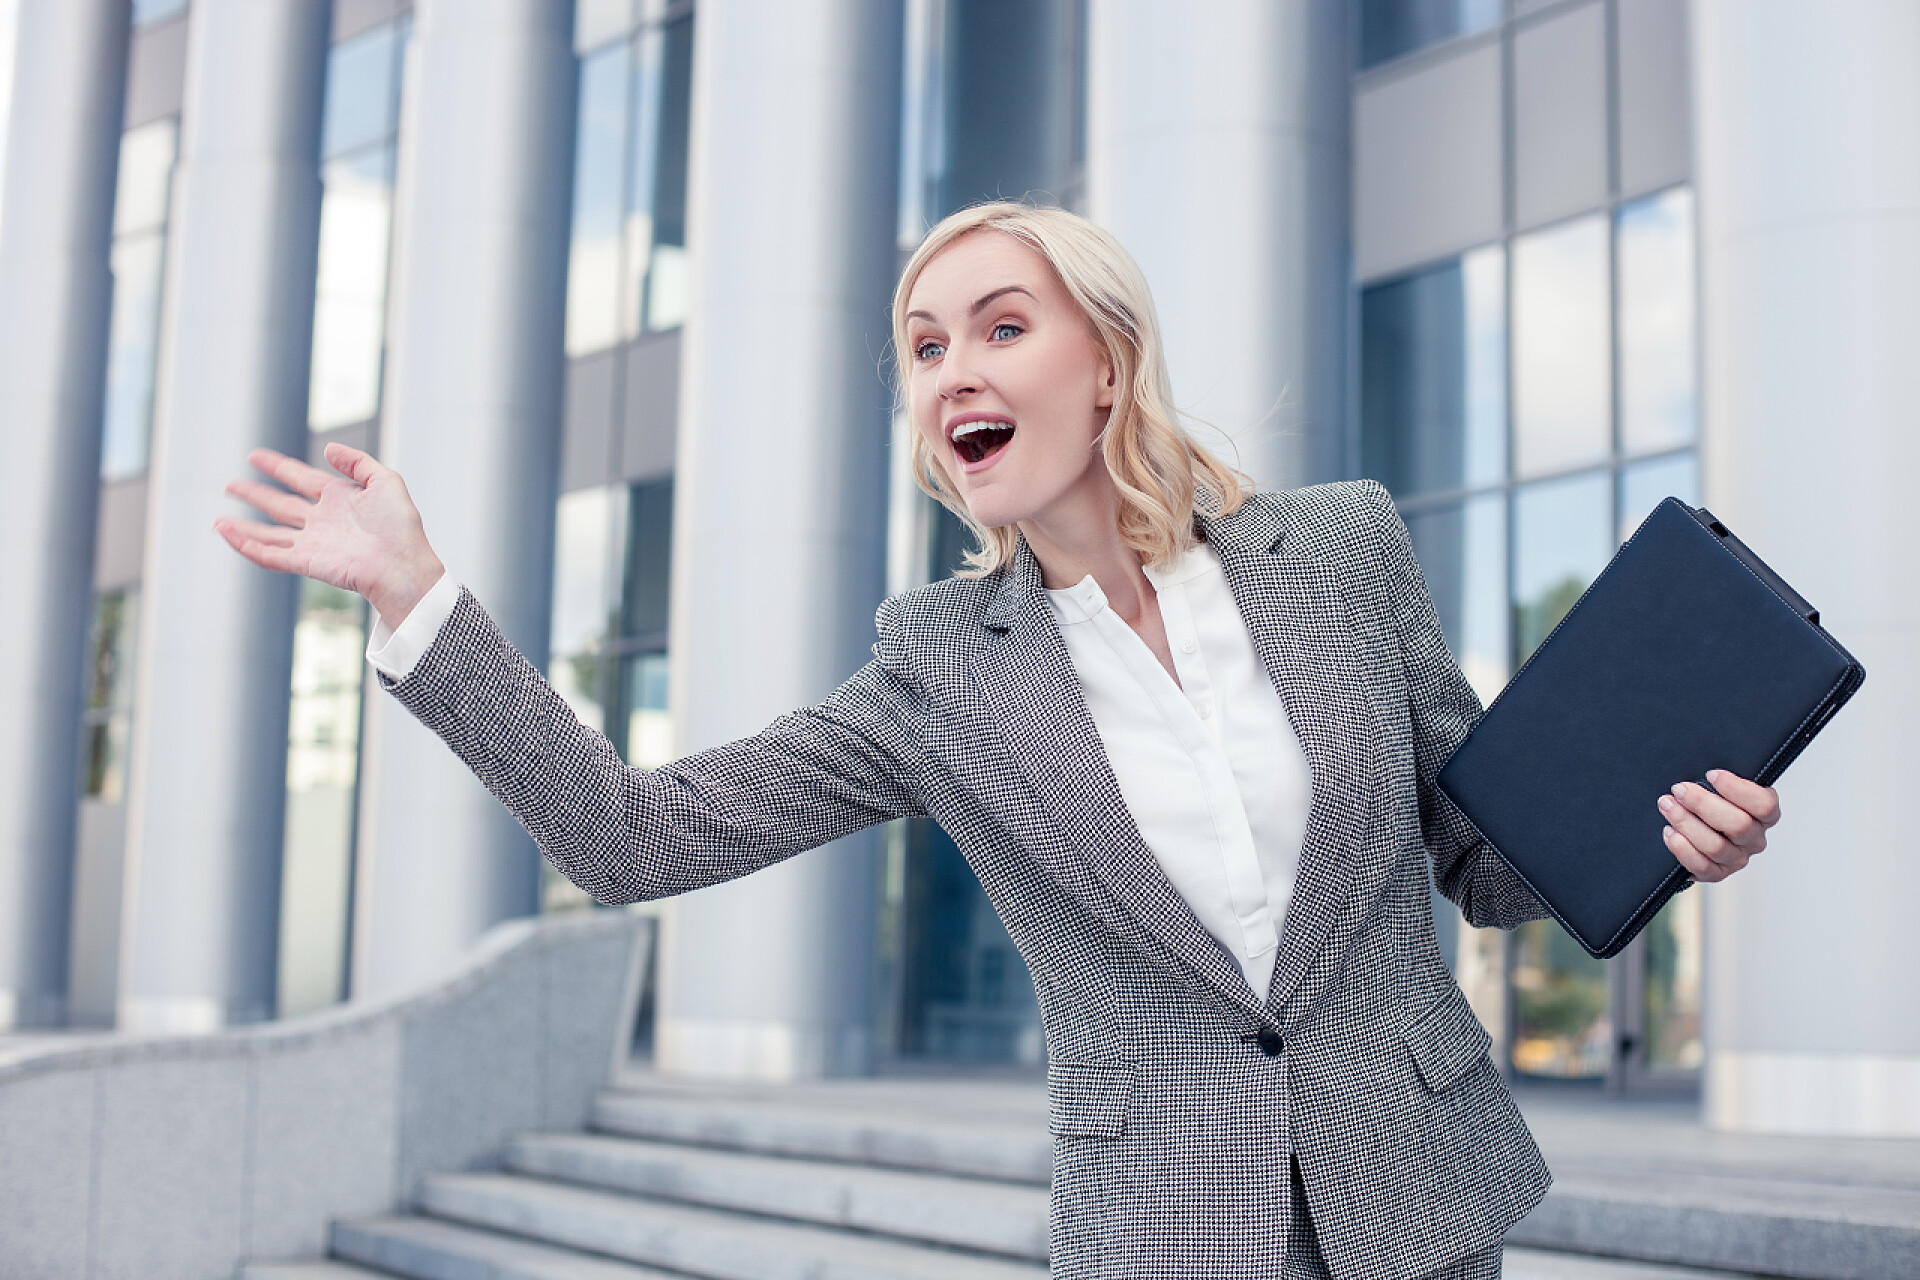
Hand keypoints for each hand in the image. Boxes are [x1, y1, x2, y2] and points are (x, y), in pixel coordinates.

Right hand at [214, 442, 444, 628]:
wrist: (402, 564)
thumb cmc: (401, 527)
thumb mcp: (386, 482)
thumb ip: (358, 462)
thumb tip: (329, 448)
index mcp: (340, 499)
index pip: (301, 479)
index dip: (278, 467)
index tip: (255, 456)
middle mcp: (323, 521)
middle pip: (280, 505)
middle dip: (255, 495)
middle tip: (231, 485)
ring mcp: (313, 542)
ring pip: (269, 533)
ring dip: (243, 526)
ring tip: (218, 520)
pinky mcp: (306, 562)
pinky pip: (269, 554)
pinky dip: (245, 545)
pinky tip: (226, 533)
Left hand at [1658, 770, 1780, 883]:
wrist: (1698, 827)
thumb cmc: (1713, 802)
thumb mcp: (1722, 787)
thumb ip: (1721, 782)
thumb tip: (1707, 774)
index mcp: (1764, 815)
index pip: (1764, 805)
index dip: (1738, 789)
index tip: (1711, 775)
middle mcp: (1754, 839)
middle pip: (1738, 825)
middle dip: (1702, 803)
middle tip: (1679, 790)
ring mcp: (1737, 858)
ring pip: (1716, 846)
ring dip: (1686, 823)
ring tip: (1668, 807)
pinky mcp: (1718, 873)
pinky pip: (1702, 866)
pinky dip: (1682, 849)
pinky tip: (1670, 832)